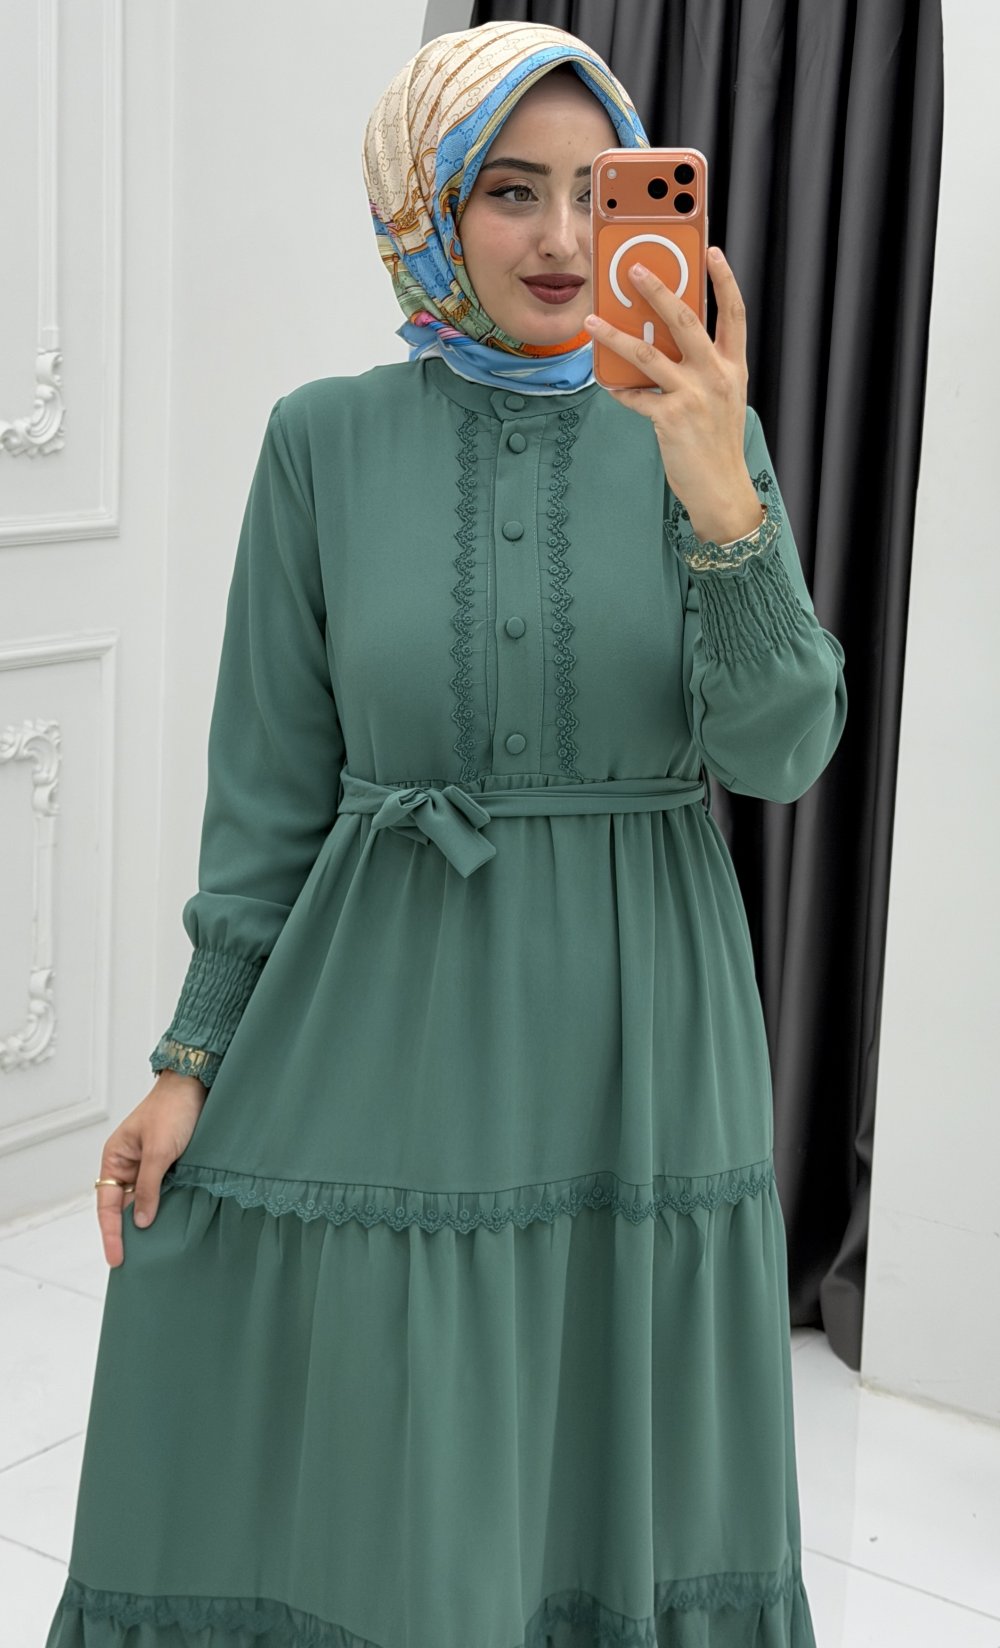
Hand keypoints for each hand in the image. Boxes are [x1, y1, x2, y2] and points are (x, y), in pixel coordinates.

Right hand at [95, 1072, 206, 1267]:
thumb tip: (139, 1222)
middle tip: (136, 1264)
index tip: (116, 1259)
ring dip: (150, 1222)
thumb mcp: (159, 1151)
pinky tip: (172, 1226)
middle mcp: (129, 1165)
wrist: (198, 1085)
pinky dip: (166, 1209)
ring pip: (144, 1202)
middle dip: (128, 1234)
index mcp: (115, 1159)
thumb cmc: (172, 1110)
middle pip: (123, 1208)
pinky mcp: (170, 1165)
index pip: (107, 1205)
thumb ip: (148, 1188)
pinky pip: (163, 1193)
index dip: (111, 1234)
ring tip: (154, 1252)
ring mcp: (150, 1166)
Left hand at [584, 247, 759, 539]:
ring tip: (593, 321)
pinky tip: (604, 380)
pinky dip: (618, 388)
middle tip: (634, 269)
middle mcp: (715, 375)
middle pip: (685, 320)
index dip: (724, 281)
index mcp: (732, 366)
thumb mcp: (723, 398)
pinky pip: (635, 395)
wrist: (721, 488)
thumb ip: (702, 367)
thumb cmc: (717, 442)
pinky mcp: (670, 418)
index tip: (712, 252)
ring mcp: (693, 396)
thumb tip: (665, 341)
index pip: (733, 314)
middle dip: (657, 290)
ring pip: (647, 353)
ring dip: (615, 335)